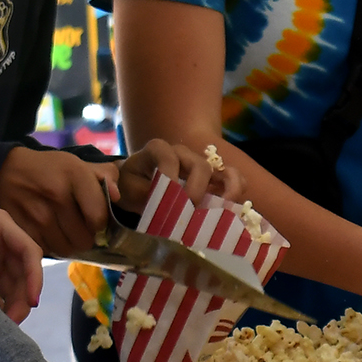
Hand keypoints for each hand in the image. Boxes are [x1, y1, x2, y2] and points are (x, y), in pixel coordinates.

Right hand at [0, 147, 119, 256]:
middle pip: (84, 238)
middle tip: (81, 229)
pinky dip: (52, 247)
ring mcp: (37, 214)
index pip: (98, 217)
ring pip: (67, 249)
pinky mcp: (22, 228)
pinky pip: (48, 251)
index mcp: (75, 175)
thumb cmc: (50, 169)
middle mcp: (56, 195)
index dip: (102, 226)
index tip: (98, 224)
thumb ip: (104, 176)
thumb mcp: (77, 164)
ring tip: (66, 232)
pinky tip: (51, 234)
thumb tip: (117, 196)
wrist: (6, 170)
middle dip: (87, 237)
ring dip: (70, 245)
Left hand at [113, 138, 244, 216]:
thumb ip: (139, 193)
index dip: (169, 177)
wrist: (136, 185)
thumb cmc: (131, 185)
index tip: (167, 199)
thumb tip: (151, 202)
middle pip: (200, 165)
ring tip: (223, 208)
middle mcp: (182, 153)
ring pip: (223, 169)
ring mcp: (200, 165)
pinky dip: (235, 191)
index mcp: (158, 150)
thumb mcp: (126, 188)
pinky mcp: (212, 178)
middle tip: (189, 212)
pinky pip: (232, 178)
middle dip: (196, 190)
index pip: (167, 157)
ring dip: (226, 189)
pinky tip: (230, 209)